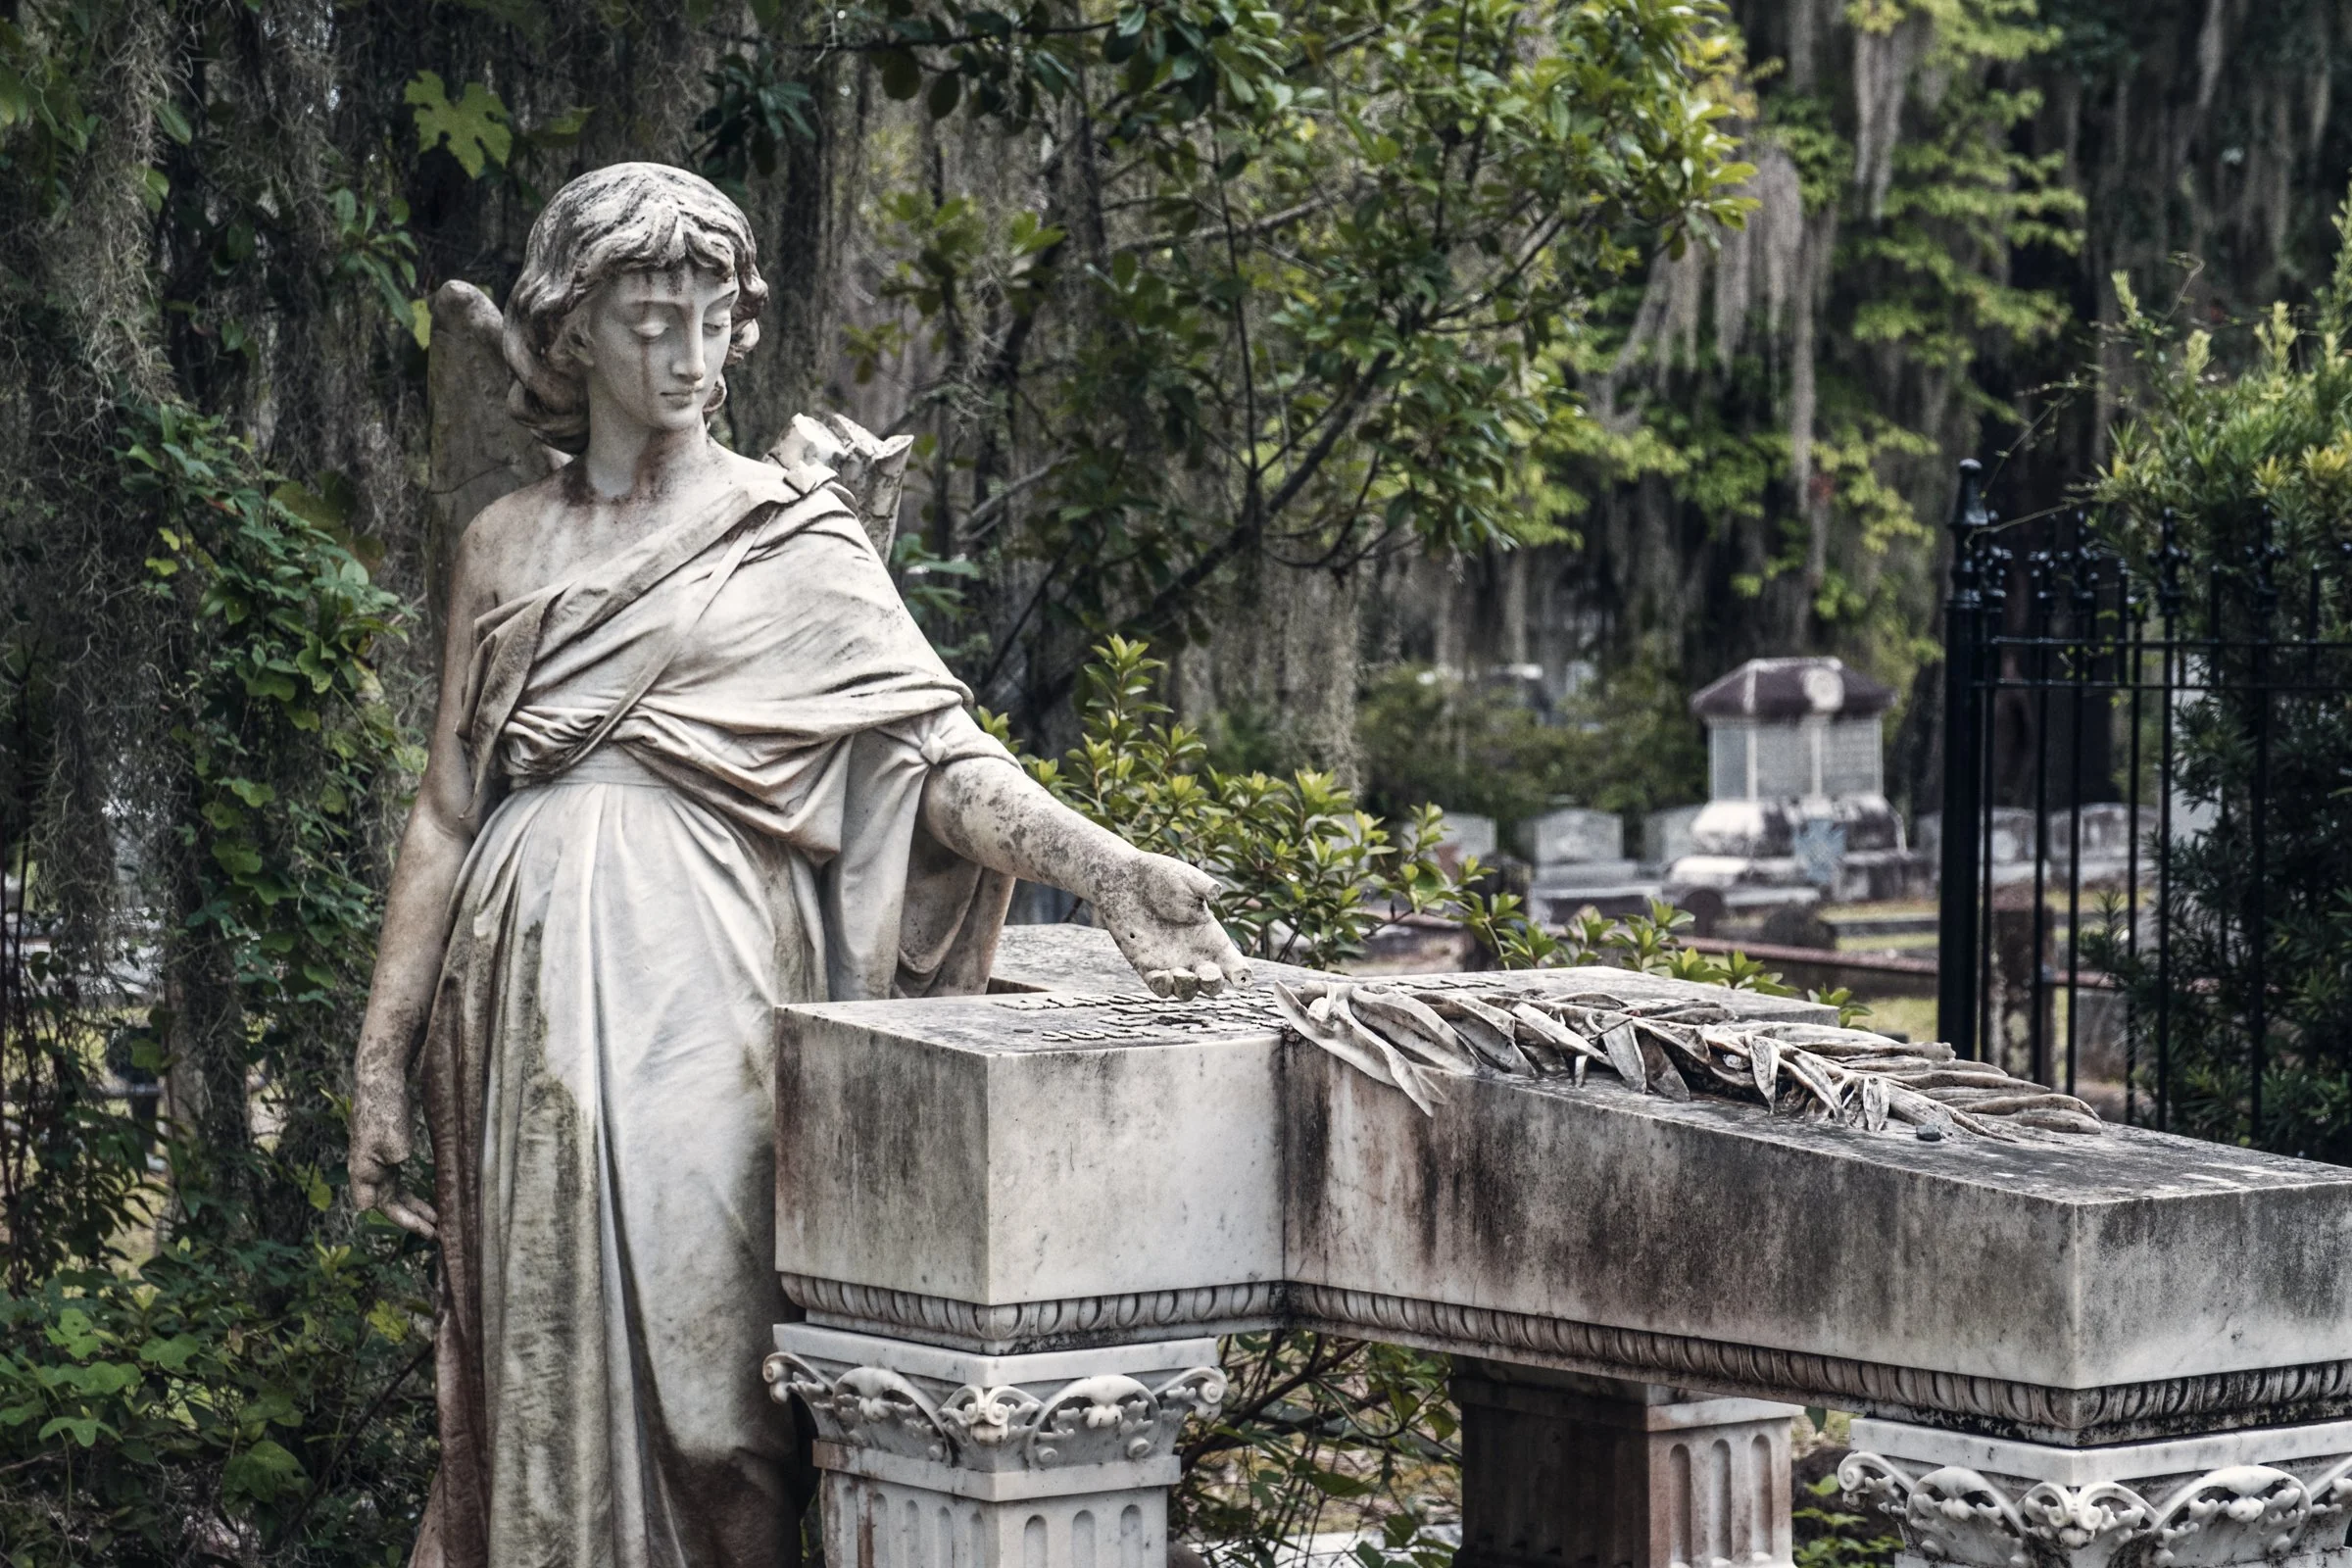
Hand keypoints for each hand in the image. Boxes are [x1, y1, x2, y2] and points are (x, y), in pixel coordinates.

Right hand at [349, 1083, 438, 1238]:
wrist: (380, 1079)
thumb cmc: (384, 1109)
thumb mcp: (393, 1139)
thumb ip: (396, 1160)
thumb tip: (402, 1165)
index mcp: (362, 1170)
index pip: (376, 1206)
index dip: (400, 1219)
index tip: (424, 1228)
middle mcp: (366, 1169)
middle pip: (387, 1203)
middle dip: (411, 1219)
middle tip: (436, 1234)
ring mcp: (376, 1161)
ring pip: (394, 1193)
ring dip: (414, 1207)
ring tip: (437, 1222)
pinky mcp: (388, 1151)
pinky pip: (399, 1179)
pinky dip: (413, 1191)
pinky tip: (431, 1198)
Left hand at [1094, 853, 1252, 998]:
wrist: (1124, 880)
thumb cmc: (1160, 876)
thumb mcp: (1187, 877)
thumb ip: (1202, 885)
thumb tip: (1215, 891)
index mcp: (1211, 937)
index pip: (1233, 963)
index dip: (1241, 974)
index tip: (1242, 977)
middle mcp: (1195, 955)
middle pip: (1212, 985)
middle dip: (1213, 985)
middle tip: (1206, 973)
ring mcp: (1172, 963)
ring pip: (1187, 992)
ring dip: (1187, 988)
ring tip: (1180, 972)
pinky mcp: (1147, 967)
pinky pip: (1159, 988)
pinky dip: (1163, 987)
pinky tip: (1161, 975)